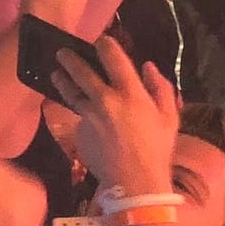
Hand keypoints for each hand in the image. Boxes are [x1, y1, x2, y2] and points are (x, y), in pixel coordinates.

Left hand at [53, 34, 178, 191]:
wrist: (134, 183)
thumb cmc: (157, 149)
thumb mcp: (169, 117)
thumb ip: (160, 88)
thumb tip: (148, 67)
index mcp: (130, 92)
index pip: (112, 57)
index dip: (104, 44)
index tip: (100, 41)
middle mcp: (105, 99)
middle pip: (81, 70)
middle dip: (70, 58)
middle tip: (62, 51)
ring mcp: (88, 116)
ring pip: (71, 92)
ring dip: (62, 80)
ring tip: (56, 74)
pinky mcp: (79, 132)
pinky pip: (78, 117)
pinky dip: (79, 114)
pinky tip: (81, 115)